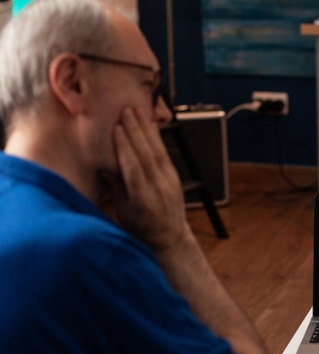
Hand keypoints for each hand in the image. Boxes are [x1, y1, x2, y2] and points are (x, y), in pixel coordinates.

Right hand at [107, 107, 187, 251]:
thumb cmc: (141, 228)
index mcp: (143, 200)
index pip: (134, 168)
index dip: (125, 147)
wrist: (170, 237)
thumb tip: (104, 165)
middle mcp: (159, 189)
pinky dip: (157, 138)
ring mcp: (170, 182)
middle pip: (146, 155)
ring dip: (147, 129)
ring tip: (138, 111)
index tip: (117, 128)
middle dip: (136, 131)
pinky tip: (151, 125)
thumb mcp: (124, 212)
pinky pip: (165, 154)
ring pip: (157, 151)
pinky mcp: (175, 177)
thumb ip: (117, 188)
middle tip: (126, 111)